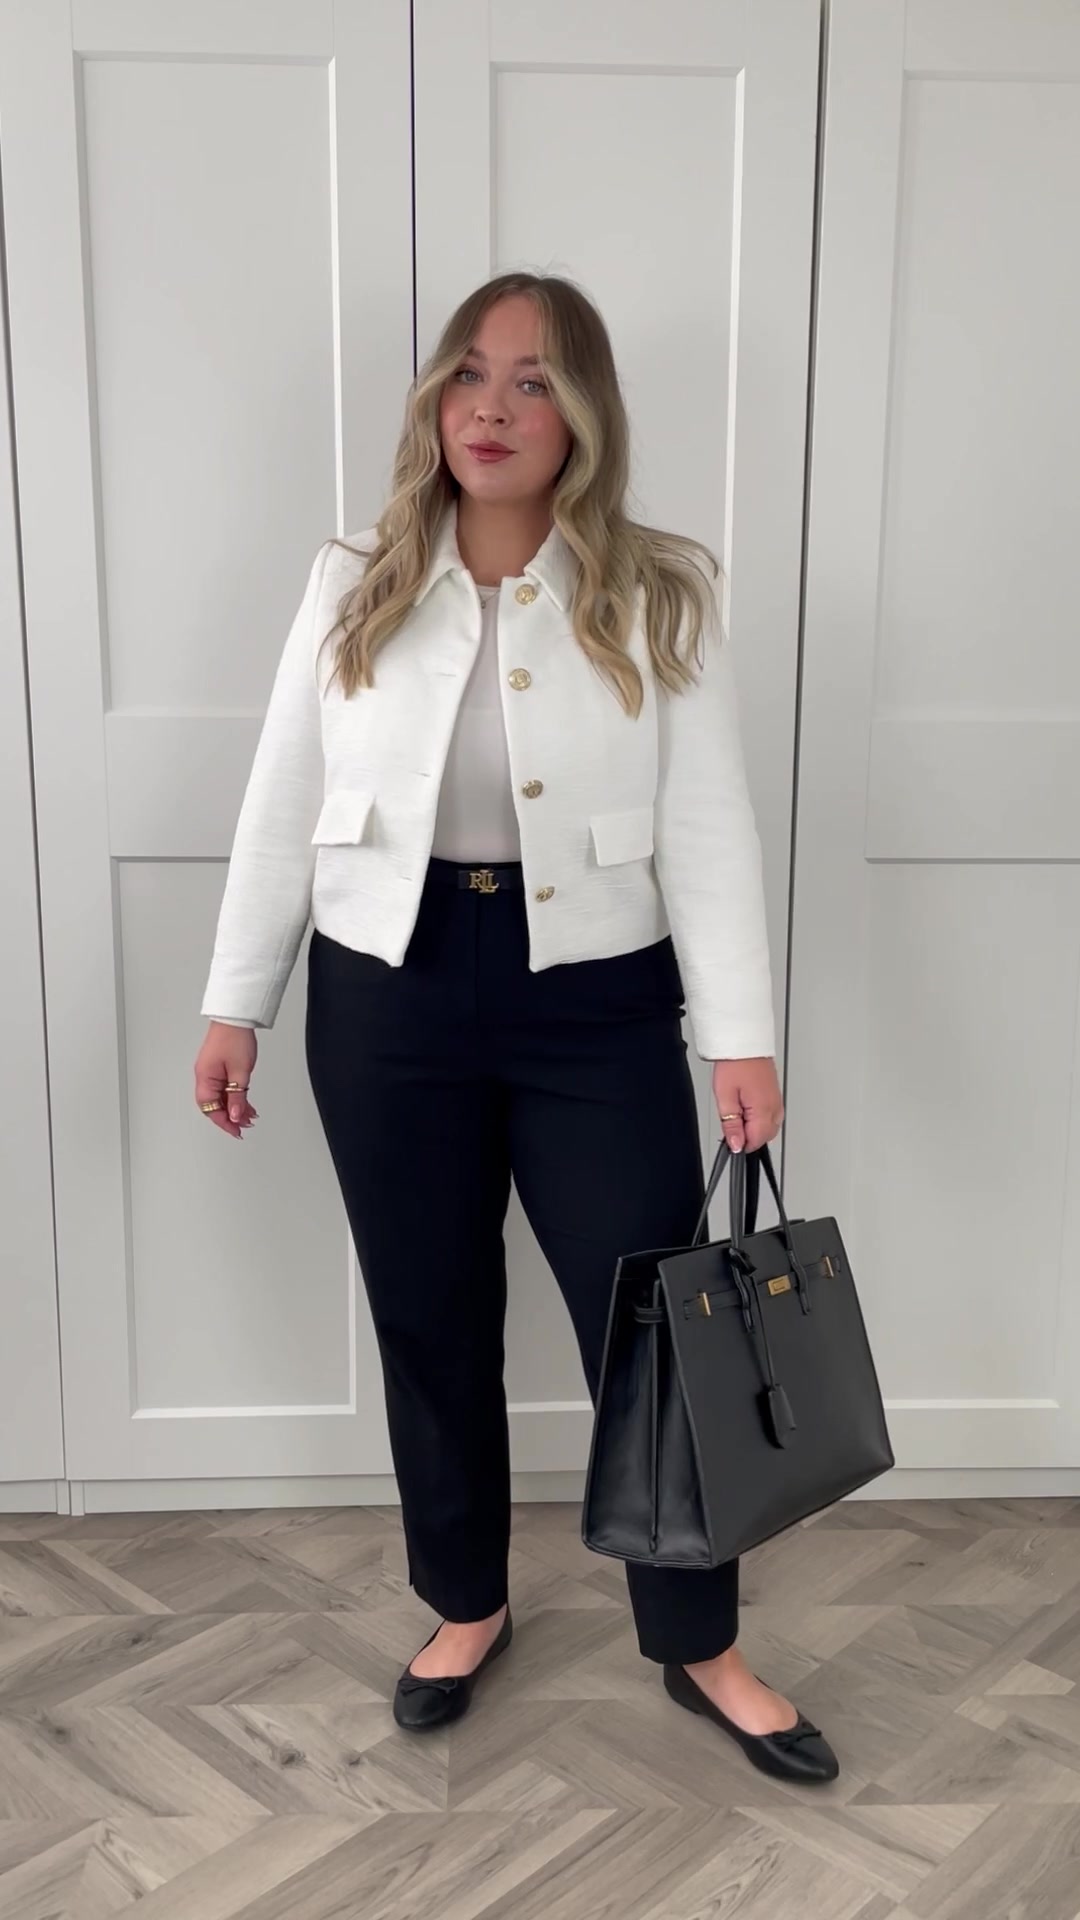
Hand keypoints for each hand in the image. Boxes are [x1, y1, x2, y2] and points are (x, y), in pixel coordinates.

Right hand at [194, 1023, 258, 1139]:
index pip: (211, 1109)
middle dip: (230, 1117)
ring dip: (234, 1107)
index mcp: (205, 1078)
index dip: (224, 1122)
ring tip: (249, 1115)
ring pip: (220, 1097)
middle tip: (245, 1124)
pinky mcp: (218, 1067)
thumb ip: (237, 1097)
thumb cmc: (234, 1038)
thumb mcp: (241, 1072)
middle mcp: (204, 1076)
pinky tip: (245, 1103)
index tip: (237, 1131)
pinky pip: (224, 1088)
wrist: (235, 1018)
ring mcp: (210, 1072)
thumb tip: (234, 1115)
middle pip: (214, 1105)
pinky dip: (234, 1097)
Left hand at [712, 1057, 782, 1154]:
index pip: (756, 1142)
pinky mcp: (776, 1096)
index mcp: (764, 1109)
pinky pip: (772, 1116)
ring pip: (769, 1128)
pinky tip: (748, 1108)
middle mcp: (775, 1107)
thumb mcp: (725, 1097)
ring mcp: (777, 1101)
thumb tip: (736, 1145)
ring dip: (754, 1127)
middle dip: (748, 1136)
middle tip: (732, 1120)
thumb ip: (731, 1124)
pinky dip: (760, 1118)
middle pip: (764, 1137)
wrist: (745, 1043)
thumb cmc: (734, 1064)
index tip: (730, 1135)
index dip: (740, 1143)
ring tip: (739, 1109)